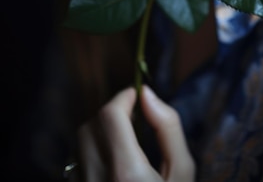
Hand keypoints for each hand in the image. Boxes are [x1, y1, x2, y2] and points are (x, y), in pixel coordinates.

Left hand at [78, 85, 194, 181]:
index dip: (123, 97)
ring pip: (79, 145)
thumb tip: (147, 93)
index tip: (136, 95)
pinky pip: (76, 165)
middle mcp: (97, 181)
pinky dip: (91, 154)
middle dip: (111, 114)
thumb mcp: (182, 171)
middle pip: (90, 127)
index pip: (110, 116)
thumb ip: (167, 128)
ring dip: (99, 133)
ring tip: (124, 141)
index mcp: (126, 173)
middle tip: (133, 119)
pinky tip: (111, 164)